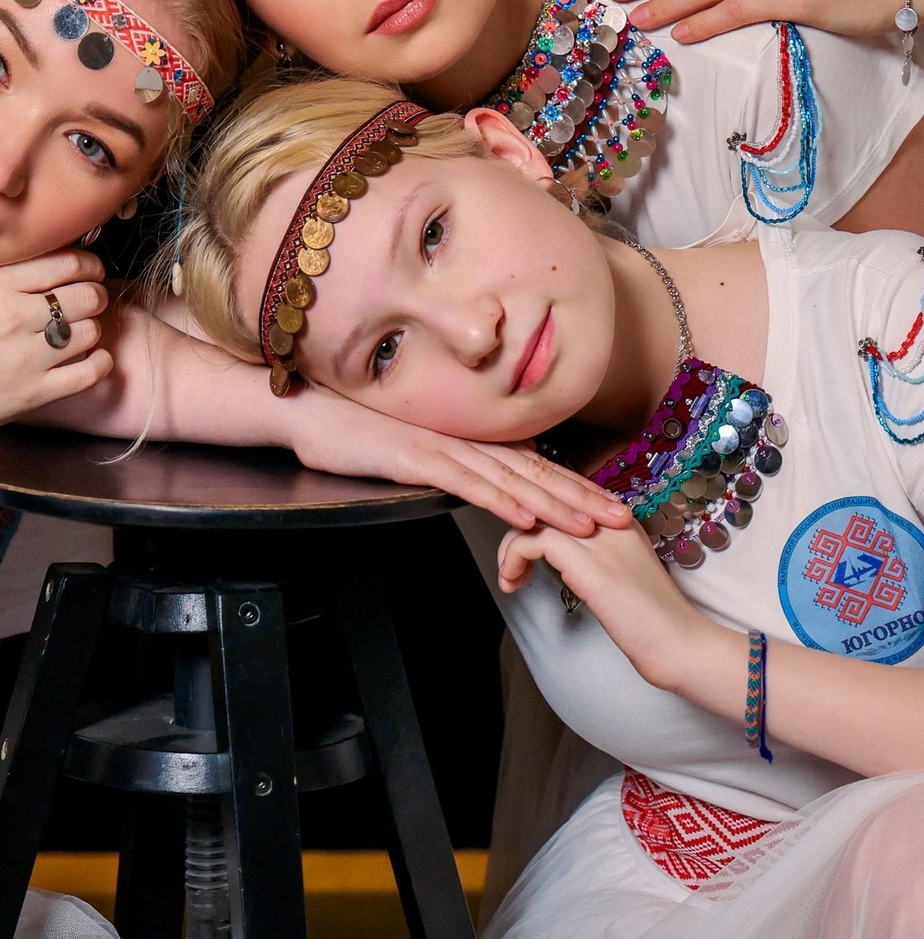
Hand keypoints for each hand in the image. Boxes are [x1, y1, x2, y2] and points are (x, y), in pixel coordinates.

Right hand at [0, 249, 112, 462]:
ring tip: (82, 330)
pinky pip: (88, 373)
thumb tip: (56, 262)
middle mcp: (15, 317)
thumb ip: (8, 278)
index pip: (65, 263)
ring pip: (90, 331)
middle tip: (91, 299)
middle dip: (95, 295)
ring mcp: (27, 357)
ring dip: (93, 328)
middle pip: (85, 296)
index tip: (91, 270)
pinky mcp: (35, 393)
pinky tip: (94, 358)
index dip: (89, 264)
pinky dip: (100, 363)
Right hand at [285, 385, 632, 536]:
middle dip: (581, 497)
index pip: (533, 466)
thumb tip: (485, 488)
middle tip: (623, 518)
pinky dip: (499, 499)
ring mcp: (443, 447)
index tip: (611, 505)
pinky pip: (466, 482)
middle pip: (534, 472)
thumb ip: (453, 467)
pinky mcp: (416, 458)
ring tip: (589, 526)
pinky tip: (526, 516)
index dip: (575, 486)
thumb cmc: (360, 433)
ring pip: (510, 479)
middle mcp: (465, 440)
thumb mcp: (417, 455)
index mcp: (469, 440)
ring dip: (553, 504)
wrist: (314, 411)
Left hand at [498, 517, 703, 686]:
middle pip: (544, 500)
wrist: (680, 645)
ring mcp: (598, 538)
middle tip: (511, 559)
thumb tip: (559, 557)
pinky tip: (514, 582)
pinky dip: (512, 559)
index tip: (524, 543)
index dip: (535, 516)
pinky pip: (531, 542)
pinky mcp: (587, 563)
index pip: (563, 496)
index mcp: (619, 519)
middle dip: (518, 526)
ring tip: (510, 576)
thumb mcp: (621, 577)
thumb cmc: (652, 622)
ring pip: (531, 518)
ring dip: (510, 547)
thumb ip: (595, 557)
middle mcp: (607, 520)